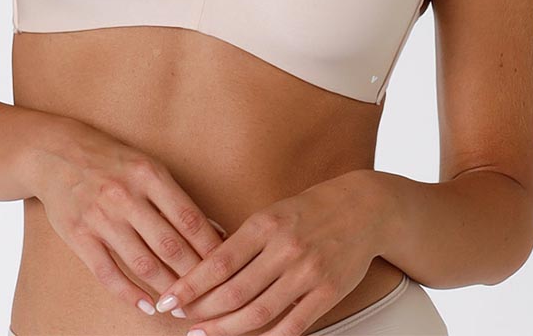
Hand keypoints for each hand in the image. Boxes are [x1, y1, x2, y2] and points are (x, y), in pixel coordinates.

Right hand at [30, 118, 225, 316]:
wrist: (55, 152)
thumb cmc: (111, 160)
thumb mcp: (146, 166)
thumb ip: (176, 198)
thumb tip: (214, 231)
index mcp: (149, 174)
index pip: (189, 218)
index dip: (210, 247)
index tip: (227, 267)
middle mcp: (126, 195)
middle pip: (170, 245)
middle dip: (194, 276)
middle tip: (211, 296)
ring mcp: (100, 217)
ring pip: (143, 263)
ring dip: (167, 289)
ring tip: (184, 307)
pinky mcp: (78, 235)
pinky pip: (108, 273)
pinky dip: (130, 294)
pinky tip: (148, 306)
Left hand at [154, 171, 384, 335]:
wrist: (363, 208)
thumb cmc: (310, 209)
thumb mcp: (273, 212)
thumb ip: (245, 240)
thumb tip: (208, 271)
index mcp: (266, 224)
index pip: (220, 262)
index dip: (192, 285)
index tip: (170, 298)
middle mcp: (285, 248)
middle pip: (235, 292)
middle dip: (203, 311)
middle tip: (181, 321)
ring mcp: (308, 272)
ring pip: (259, 312)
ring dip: (227, 329)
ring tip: (204, 334)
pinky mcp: (328, 292)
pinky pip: (292, 325)